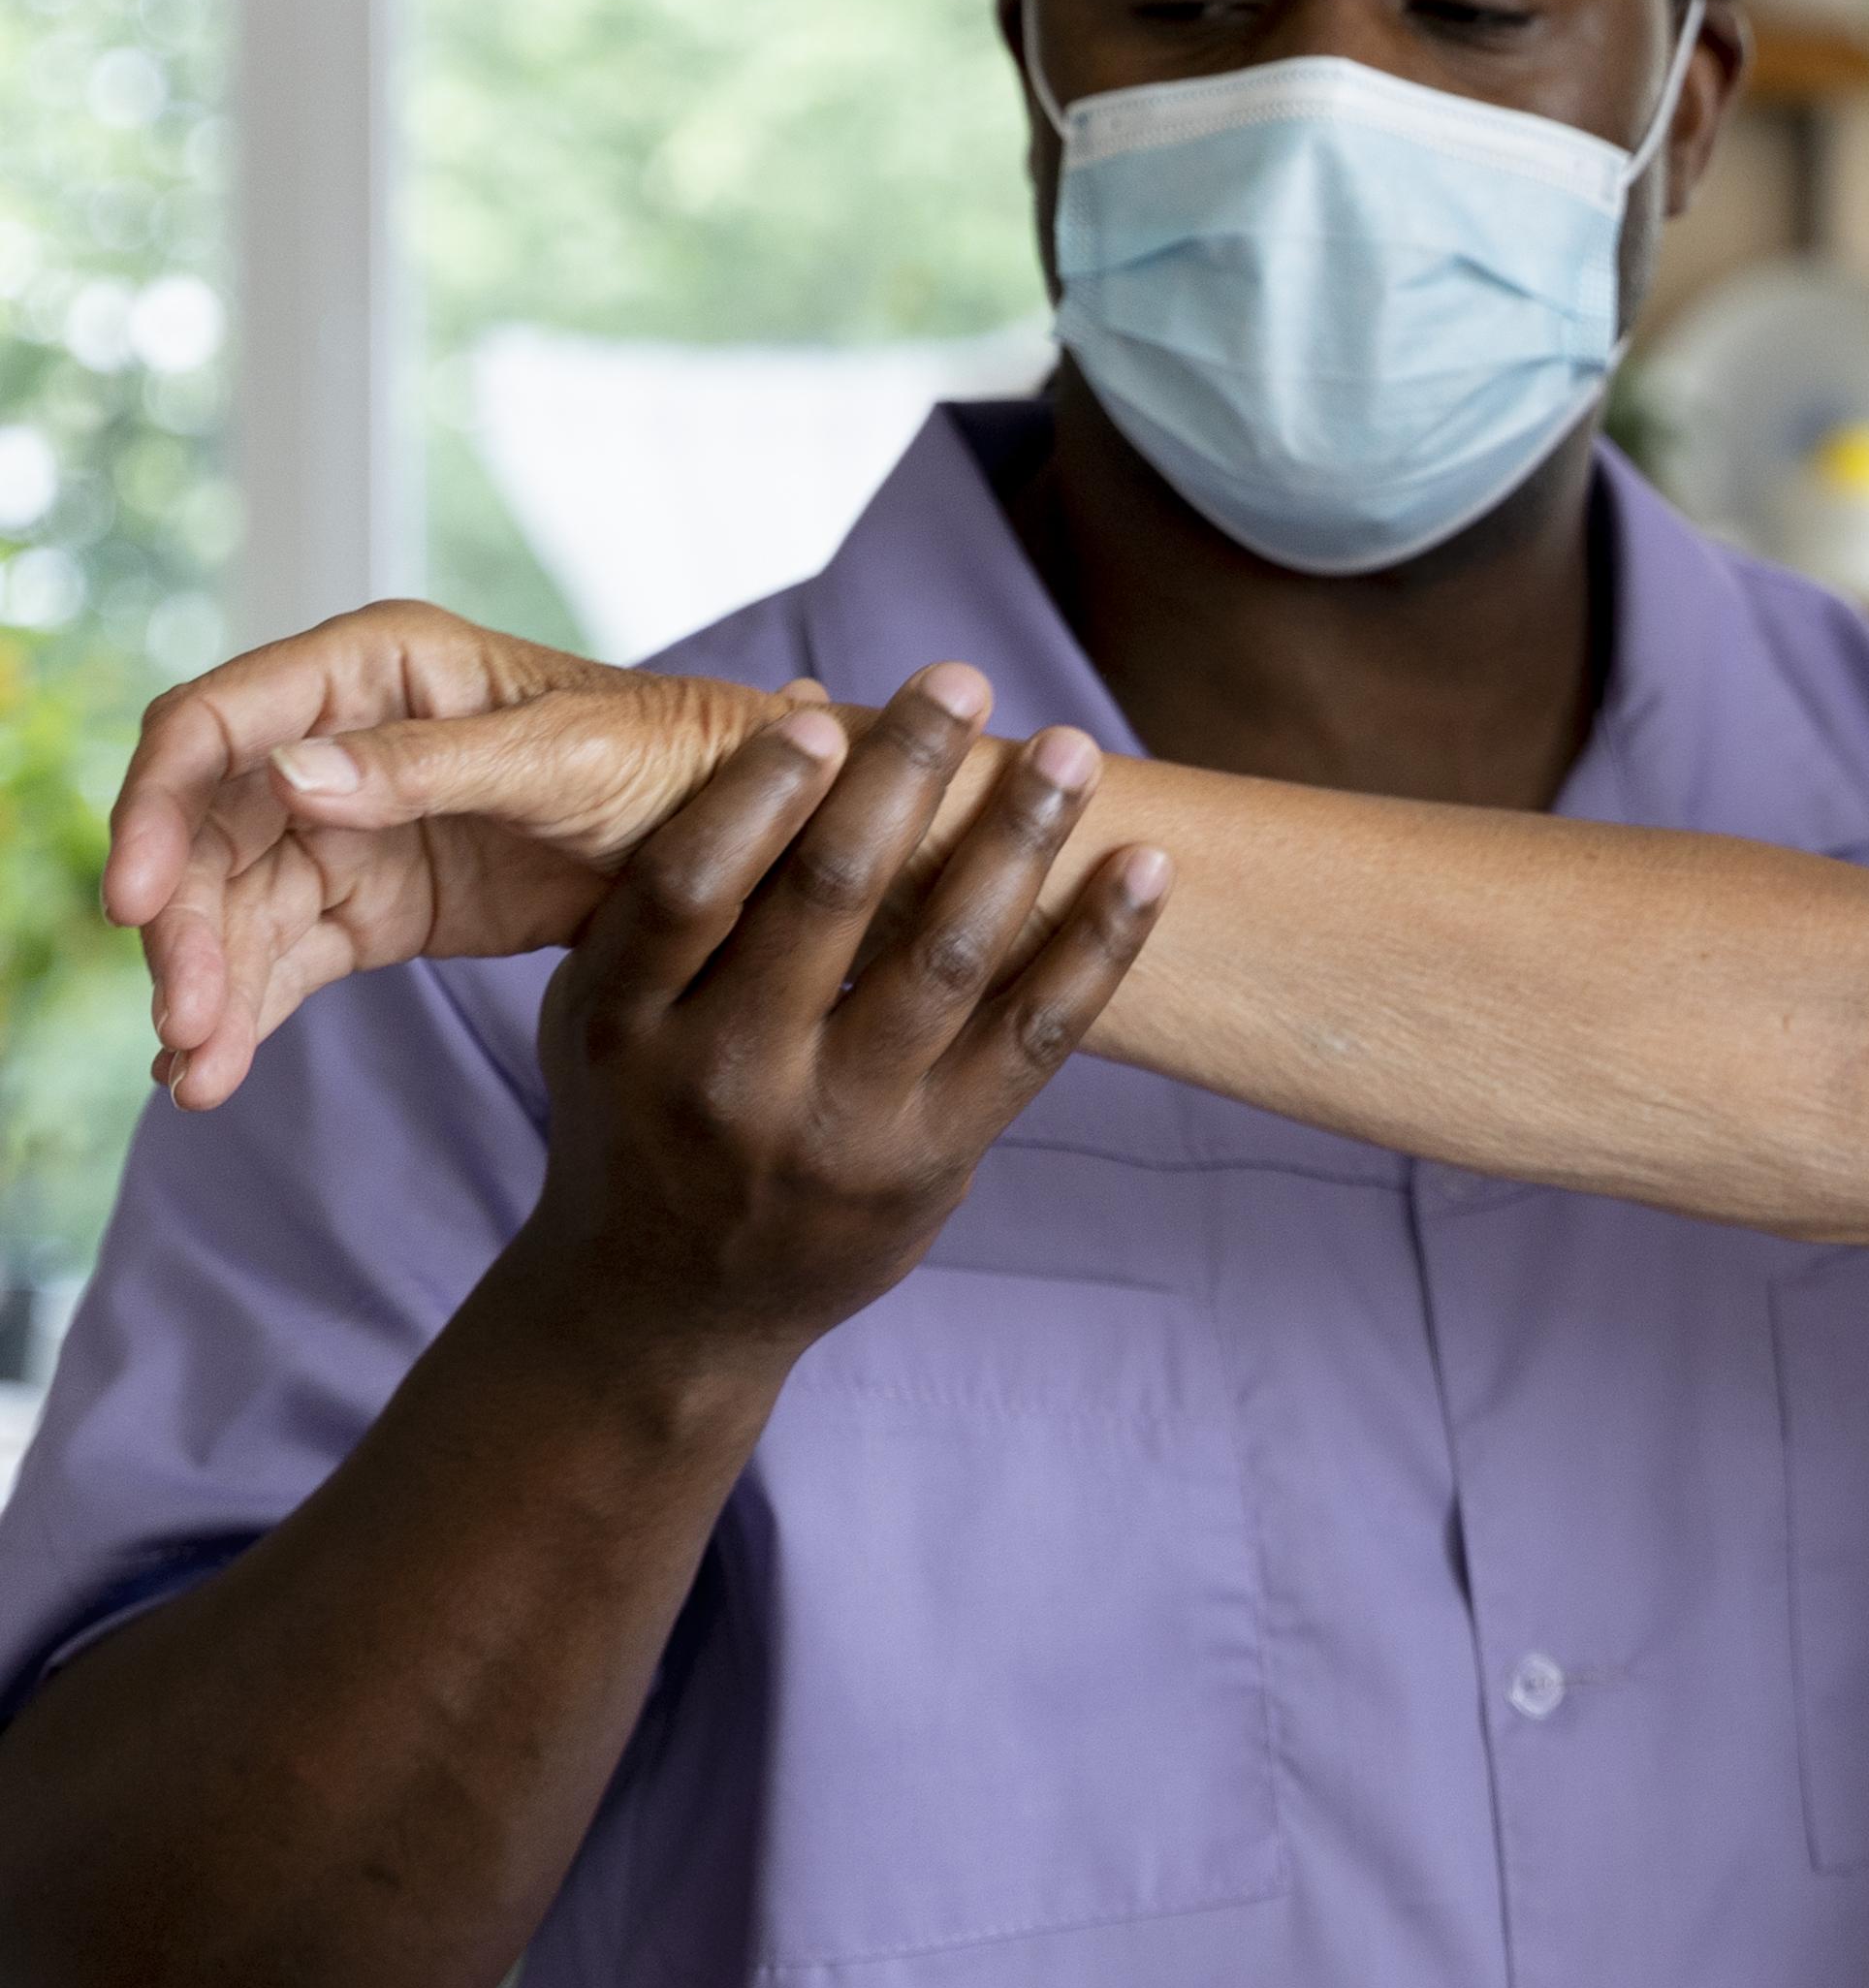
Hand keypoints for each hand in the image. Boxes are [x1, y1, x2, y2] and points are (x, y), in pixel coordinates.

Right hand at [108, 604, 790, 1112]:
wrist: (758, 840)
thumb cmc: (680, 759)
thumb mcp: (569, 757)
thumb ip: (431, 765)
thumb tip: (286, 777)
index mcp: (378, 668)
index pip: (217, 725)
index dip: (158, 805)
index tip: (137, 900)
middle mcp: (343, 739)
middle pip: (208, 829)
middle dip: (182, 923)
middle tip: (181, 1020)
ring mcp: (352, 827)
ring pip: (235, 904)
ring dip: (205, 982)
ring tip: (194, 1070)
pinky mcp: (375, 905)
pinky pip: (283, 956)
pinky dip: (244, 1011)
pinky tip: (208, 1073)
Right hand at [502, 675, 1166, 1371]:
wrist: (666, 1310)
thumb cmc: (638, 1117)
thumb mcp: (604, 1011)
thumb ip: (687, 881)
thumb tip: (807, 706)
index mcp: (620, 1027)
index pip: (689, 889)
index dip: (756, 798)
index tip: (823, 713)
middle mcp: (724, 1080)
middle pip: (830, 902)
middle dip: (905, 777)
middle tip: (966, 677)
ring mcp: (836, 1130)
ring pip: (947, 960)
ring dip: (1020, 840)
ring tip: (1075, 749)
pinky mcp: (932, 1163)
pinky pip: (1033, 1039)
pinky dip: (1098, 947)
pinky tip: (1145, 867)